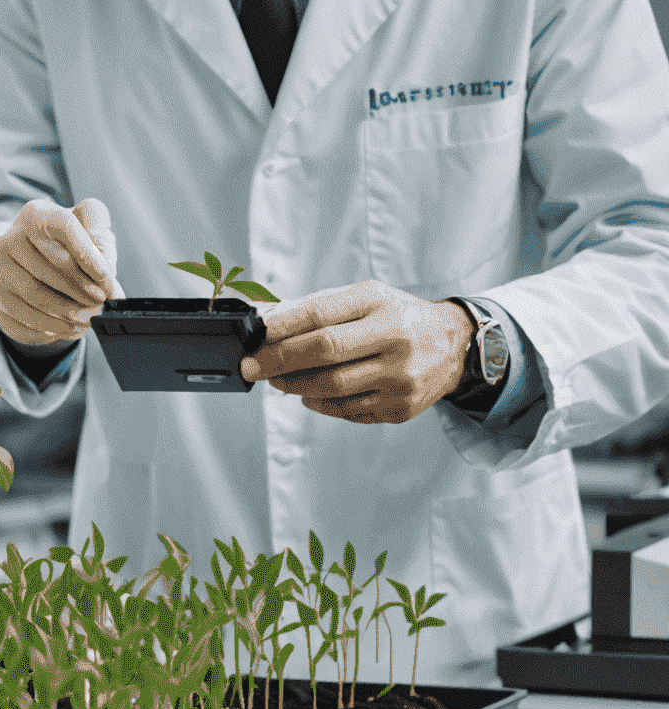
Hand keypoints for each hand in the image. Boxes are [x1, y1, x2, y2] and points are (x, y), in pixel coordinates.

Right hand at [0, 197, 123, 346]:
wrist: (30, 260)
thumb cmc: (63, 242)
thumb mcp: (87, 229)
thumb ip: (102, 241)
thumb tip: (106, 274)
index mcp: (36, 214)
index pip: (63, 226)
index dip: (87, 252)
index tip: (105, 275)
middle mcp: (10, 237)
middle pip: (51, 266)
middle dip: (83, 289)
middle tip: (102, 302)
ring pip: (36, 295)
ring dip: (68, 312)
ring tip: (89, 319)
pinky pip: (23, 317)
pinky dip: (50, 327)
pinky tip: (68, 327)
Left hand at [237, 280, 470, 424]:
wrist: (456, 345)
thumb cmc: (400, 316)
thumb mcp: (366, 297)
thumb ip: (320, 307)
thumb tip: (270, 320)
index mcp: (380, 305)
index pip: (322, 315)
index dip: (284, 326)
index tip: (256, 334)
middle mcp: (395, 340)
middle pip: (324, 353)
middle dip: (278, 361)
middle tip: (252, 366)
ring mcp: (400, 378)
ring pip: (332, 387)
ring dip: (294, 386)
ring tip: (276, 380)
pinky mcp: (402, 408)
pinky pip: (349, 411)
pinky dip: (320, 404)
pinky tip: (307, 395)